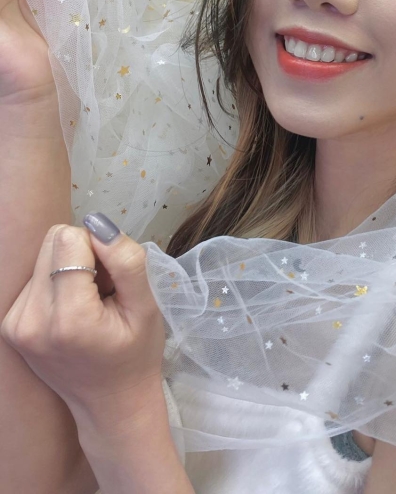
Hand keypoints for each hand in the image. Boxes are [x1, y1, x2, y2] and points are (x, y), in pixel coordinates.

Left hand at [0, 214, 166, 435]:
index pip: (70, 239)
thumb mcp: (147, 307)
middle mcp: (30, 319)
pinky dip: (58, 283)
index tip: (114, 279)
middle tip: (104, 290)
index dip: (100, 248)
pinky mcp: (10, 325)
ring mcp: (15, 324)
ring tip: (91, 302)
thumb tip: (97, 224)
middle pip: (52, 242)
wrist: (111, 406)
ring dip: (70, 268)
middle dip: (84, 255)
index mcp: (68, 317)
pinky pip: (35, 276)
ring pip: (43, 256)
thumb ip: (126, 262)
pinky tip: (75, 310)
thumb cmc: (136, 355)